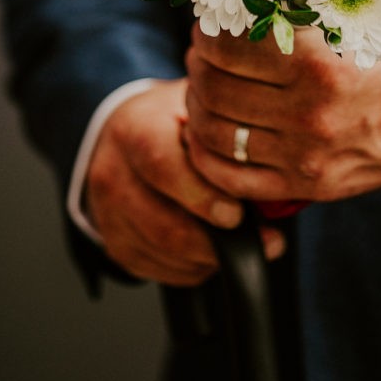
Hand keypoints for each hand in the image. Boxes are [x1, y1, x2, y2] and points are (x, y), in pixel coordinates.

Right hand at [84, 78, 284, 285]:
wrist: (125, 136)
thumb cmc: (171, 123)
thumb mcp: (197, 109)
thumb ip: (225, 133)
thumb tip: (271, 165)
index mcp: (136, 130)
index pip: (162, 165)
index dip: (202, 195)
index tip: (238, 213)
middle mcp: (113, 173)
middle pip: (164, 225)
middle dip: (217, 241)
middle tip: (265, 240)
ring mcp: (109, 215)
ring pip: (166, 254)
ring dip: (211, 257)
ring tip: (244, 242)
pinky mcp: (116, 246)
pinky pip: (161, 271)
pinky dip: (195, 268)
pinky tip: (211, 248)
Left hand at [183, 25, 380, 205]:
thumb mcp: (360, 17)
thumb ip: (305, 4)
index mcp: (320, 61)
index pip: (229, 45)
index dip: (207, 31)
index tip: (209, 24)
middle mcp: (310, 111)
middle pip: (215, 87)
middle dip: (197, 65)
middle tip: (200, 53)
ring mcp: (306, 155)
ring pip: (216, 133)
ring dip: (196, 105)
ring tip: (203, 88)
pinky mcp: (306, 187)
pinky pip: (232, 178)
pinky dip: (204, 156)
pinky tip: (205, 133)